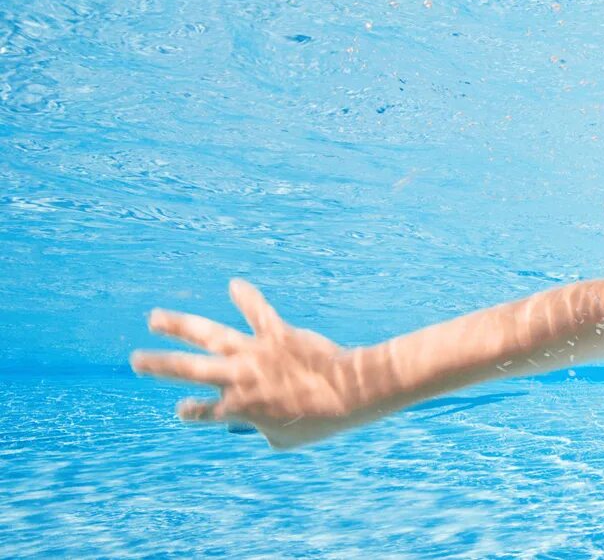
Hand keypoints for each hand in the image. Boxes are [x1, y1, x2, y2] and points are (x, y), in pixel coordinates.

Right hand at [131, 279, 366, 448]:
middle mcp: (237, 378)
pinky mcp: (276, 334)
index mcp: (237, 409)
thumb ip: (268, 432)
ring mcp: (254, 354)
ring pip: (209, 335)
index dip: (191, 412)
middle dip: (158, 365)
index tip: (184, 409)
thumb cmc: (319, 422)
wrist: (346, 393)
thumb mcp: (286, 440)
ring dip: (179, 325)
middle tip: (136, 360)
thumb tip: (267, 430)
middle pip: (188, 370)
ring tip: (156, 318)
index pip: (201, 412)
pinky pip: (258, 312)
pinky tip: (235, 284)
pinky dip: (247, 297)